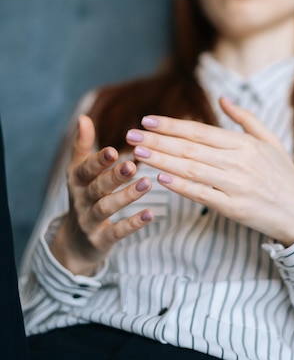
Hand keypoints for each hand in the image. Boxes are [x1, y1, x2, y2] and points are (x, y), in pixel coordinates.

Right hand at [50, 114, 153, 275]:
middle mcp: (80, 200)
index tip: (114, 150)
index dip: (98, 160)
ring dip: (126, 196)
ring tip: (147, 183)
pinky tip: (151, 214)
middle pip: (97, 187)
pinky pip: (117, 232)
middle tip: (133, 164)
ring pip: (106, 208)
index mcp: (76, 180)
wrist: (76, 242)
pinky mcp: (101, 240)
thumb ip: (83, 145)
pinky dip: (133, 224)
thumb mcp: (78, 172)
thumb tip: (83, 116)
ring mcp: (89, 221)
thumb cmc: (83, 196)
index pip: (85, 168)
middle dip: (114, 176)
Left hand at [126, 97, 293, 245]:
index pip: (199, 130)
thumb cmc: (284, 175)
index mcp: (244, 143)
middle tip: (131, 134)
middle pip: (189, 148)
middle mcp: (238, 161)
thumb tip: (222, 98)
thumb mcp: (270, 140)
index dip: (171, 125)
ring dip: (161, 160)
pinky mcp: (233, 208)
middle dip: (157, 140)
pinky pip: (201, 195)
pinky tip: (160, 179)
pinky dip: (180, 186)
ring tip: (137, 153)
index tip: (147, 120)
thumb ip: (245, 118)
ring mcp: (235, 185)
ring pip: (190, 169)